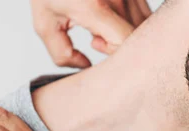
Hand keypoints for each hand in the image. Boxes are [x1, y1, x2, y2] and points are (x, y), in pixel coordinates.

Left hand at [31, 0, 151, 66]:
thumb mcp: (45, 22)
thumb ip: (61, 53)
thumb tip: (85, 66)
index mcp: (92, 7)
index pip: (123, 41)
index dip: (114, 53)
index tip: (96, 45)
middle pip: (136, 36)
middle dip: (120, 46)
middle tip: (97, 39)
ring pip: (143, 26)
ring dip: (127, 34)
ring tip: (102, 26)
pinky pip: (143, 15)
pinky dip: (131, 23)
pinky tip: (111, 18)